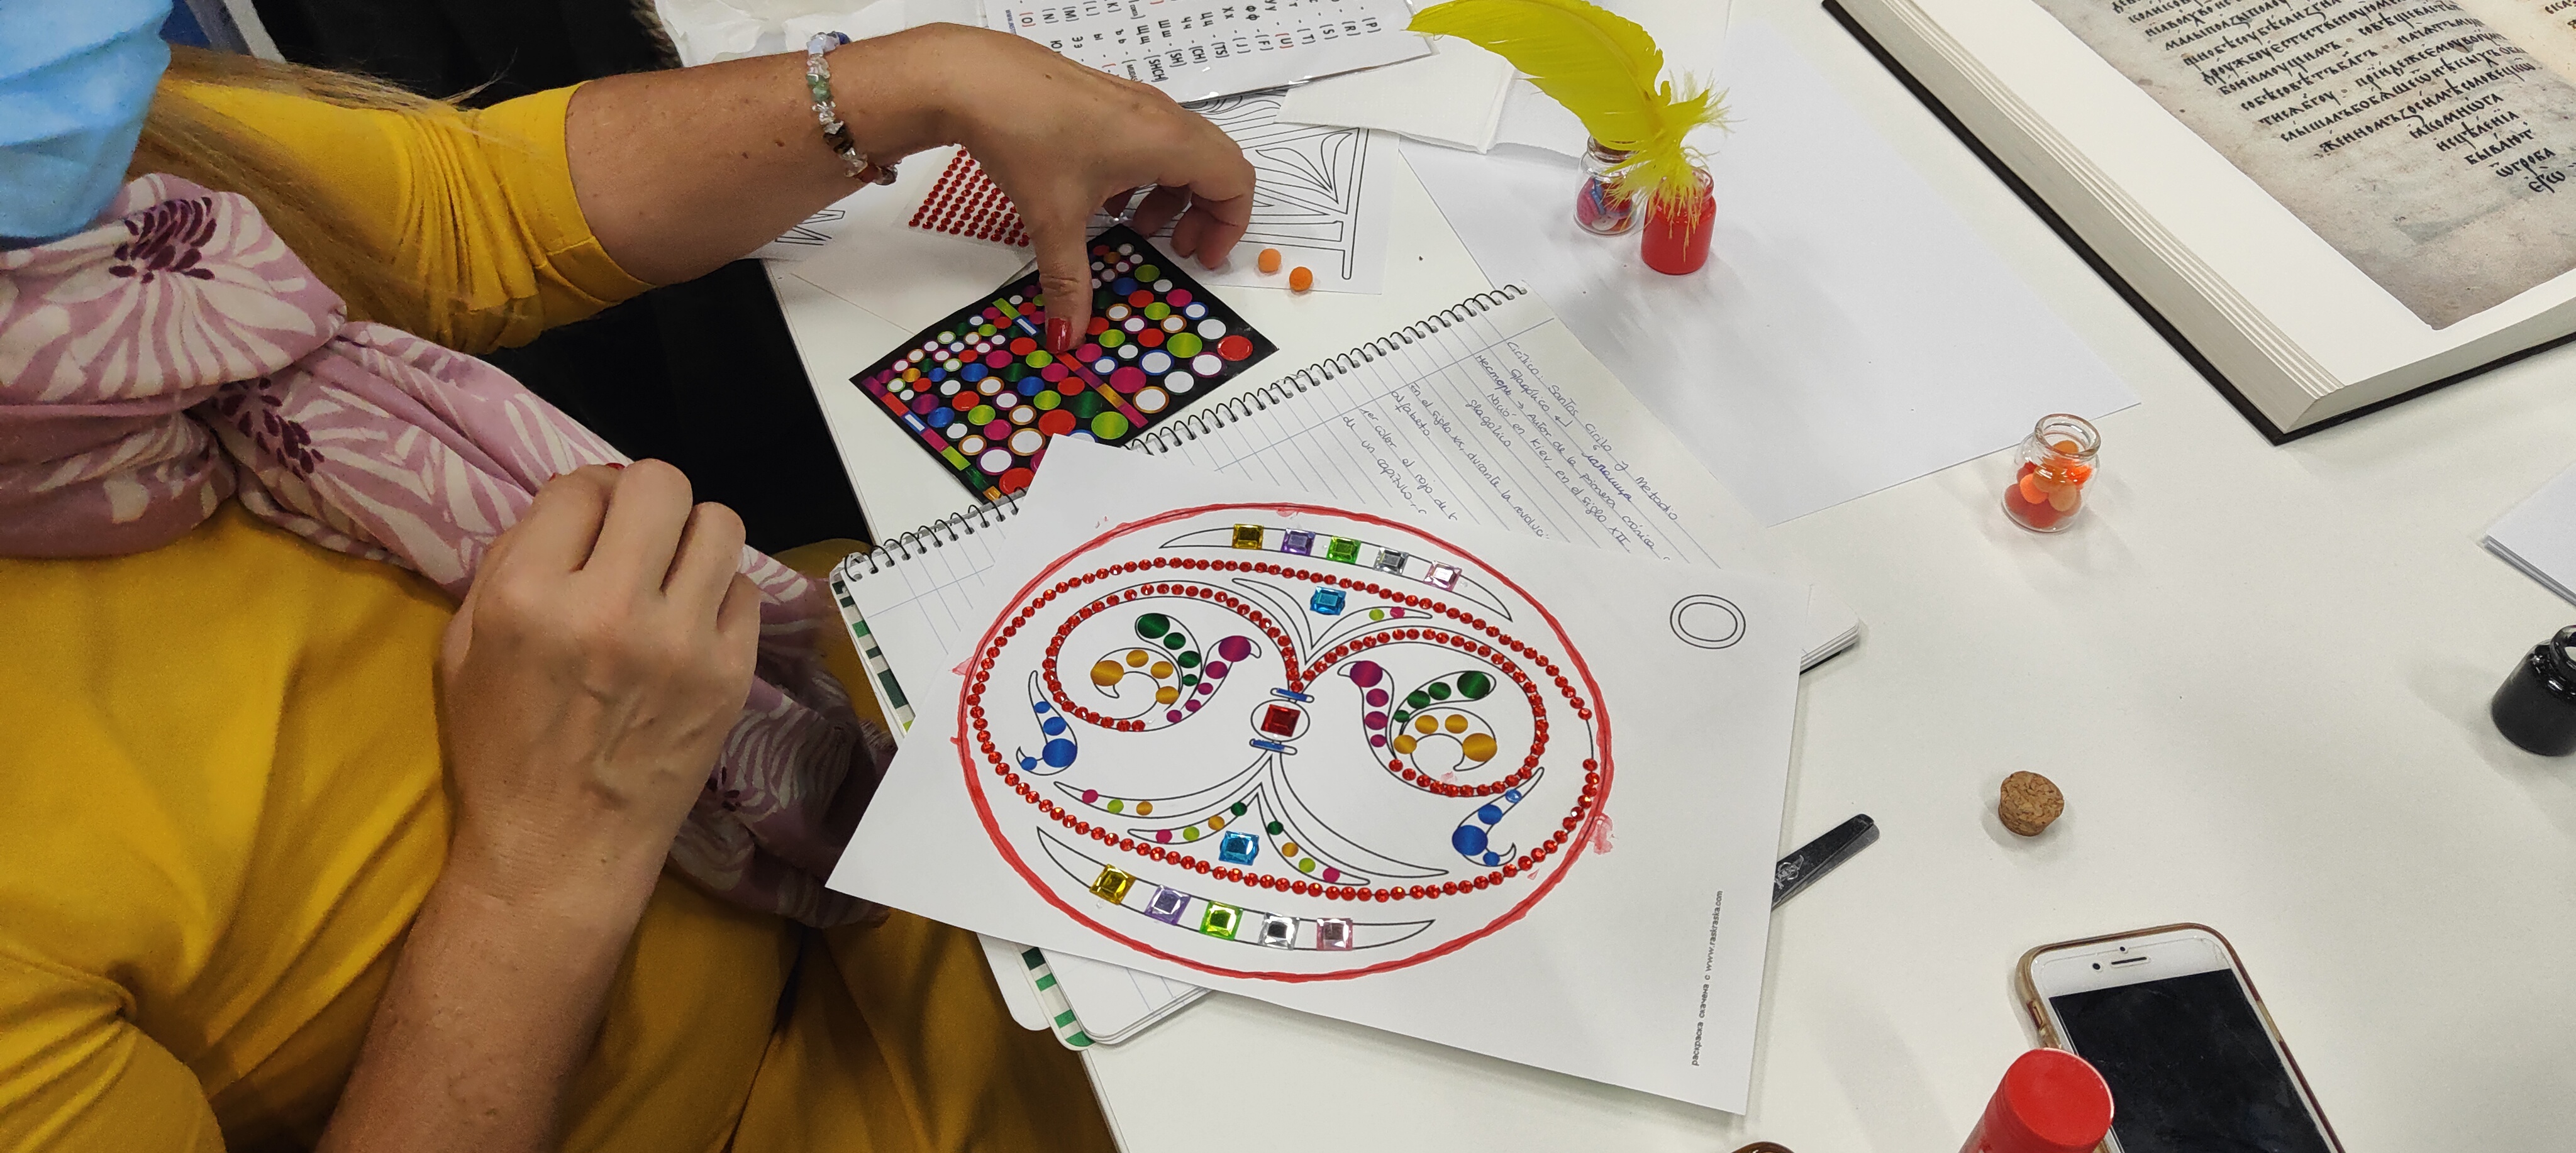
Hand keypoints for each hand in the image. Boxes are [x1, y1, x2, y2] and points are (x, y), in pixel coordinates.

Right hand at [435, 462, 761, 905]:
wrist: (559, 849)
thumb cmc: (502, 750)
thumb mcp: (465, 648)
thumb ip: (509, 564)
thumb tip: (571, 504)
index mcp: (527, 597)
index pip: (580, 485)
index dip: (586, 496)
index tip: (589, 523)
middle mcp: (608, 608)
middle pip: (660, 483)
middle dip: (646, 498)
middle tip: (638, 533)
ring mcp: (680, 643)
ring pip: (720, 524)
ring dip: (693, 537)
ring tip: (673, 570)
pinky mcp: (730, 675)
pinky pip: (746, 589)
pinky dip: (720, 595)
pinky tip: (693, 623)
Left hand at [853, 26, 1255, 351]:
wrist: (973, 77)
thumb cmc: (1025, 134)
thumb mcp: (1053, 220)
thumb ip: (1069, 283)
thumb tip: (1068, 336)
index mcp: (1166, 142)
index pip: (1234, 180)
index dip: (1229, 225)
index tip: (1201, 257)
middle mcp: (1161, 116)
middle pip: (1215, 164)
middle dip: (1204, 212)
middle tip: (1177, 248)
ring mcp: (1136, 101)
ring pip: (1181, 149)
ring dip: (1172, 192)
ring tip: (1137, 226)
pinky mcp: (1110, 98)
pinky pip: (1150, 136)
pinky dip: (1144, 171)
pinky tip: (1103, 195)